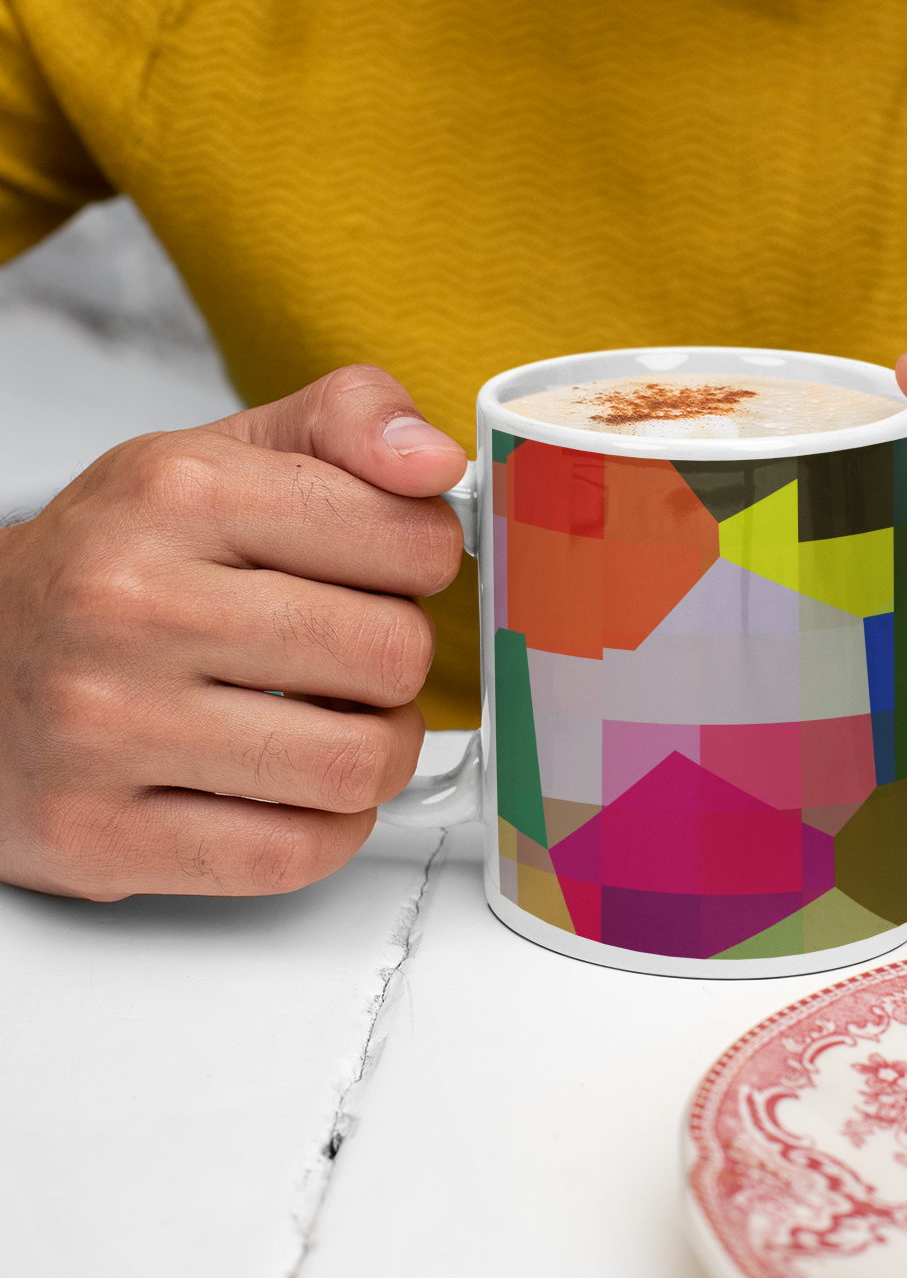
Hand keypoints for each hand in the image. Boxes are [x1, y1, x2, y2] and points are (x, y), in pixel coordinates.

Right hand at [0, 367, 466, 900]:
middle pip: (391, 656)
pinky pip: (292, 854)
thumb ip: (347, 423)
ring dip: (375, 754)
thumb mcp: (219, 456)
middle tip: (356, 658)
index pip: (407, 539)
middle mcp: (133, 603)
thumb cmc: (115, 562)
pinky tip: (293, 790)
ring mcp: (108, 725)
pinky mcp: (98, 835)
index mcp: (179, 491)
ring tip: (333, 724)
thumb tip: (437, 460)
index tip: (388, 571)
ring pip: (354, 765)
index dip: (425, 563)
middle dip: (399, 665)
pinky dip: (325, 830)